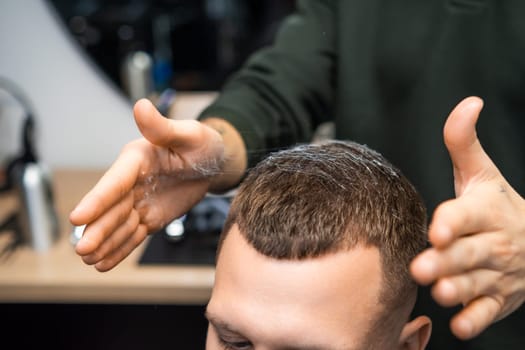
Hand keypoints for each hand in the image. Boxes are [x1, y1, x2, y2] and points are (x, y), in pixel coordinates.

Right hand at [69, 99, 224, 270]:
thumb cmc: (201, 144)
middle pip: (112, 208)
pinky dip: (120, 250)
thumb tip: (141, 105)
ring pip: (120, 225)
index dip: (96, 200)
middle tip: (82, 250)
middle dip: (98, 229)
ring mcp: (139, 202)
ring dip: (105, 243)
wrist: (212, 164)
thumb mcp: (188, 133)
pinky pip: (133, 236)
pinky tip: (104, 264)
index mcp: (136, 160)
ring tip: (90, 261)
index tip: (77, 217)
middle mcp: (132, 182)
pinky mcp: (150, 218)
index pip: (114, 182)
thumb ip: (162, 127)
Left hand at [410, 96, 524, 339]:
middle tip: (421, 267)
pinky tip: (459, 326)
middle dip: (446, 261)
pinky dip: (476, 321)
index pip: (467, 215)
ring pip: (476, 285)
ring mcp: (496, 274)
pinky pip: (488, 314)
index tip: (437, 228)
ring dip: (458, 291)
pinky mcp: (497, 299)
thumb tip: (468, 102)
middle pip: (467, 253)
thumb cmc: (496, 205)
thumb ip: (463, 142)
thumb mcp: (481, 173)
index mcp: (483, 212)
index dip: (452, 222)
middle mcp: (491, 244)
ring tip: (439, 292)